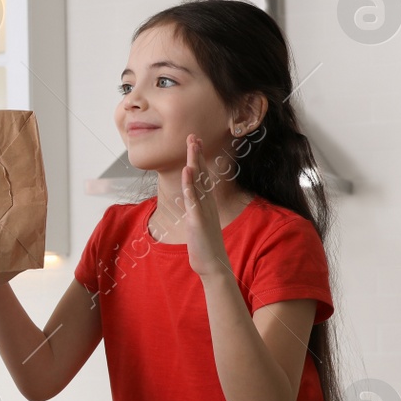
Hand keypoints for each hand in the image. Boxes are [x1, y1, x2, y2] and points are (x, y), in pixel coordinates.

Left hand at [181, 135, 230, 280]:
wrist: (212, 265)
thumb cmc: (204, 244)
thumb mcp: (198, 221)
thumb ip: (195, 208)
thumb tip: (189, 196)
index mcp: (206, 203)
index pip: (202, 177)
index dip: (198, 159)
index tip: (194, 142)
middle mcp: (207, 204)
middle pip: (202, 174)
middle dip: (197, 154)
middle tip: (193, 136)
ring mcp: (204, 211)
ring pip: (199, 183)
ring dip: (195, 163)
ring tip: (191, 146)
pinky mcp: (198, 221)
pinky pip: (194, 200)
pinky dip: (190, 185)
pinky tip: (187, 172)